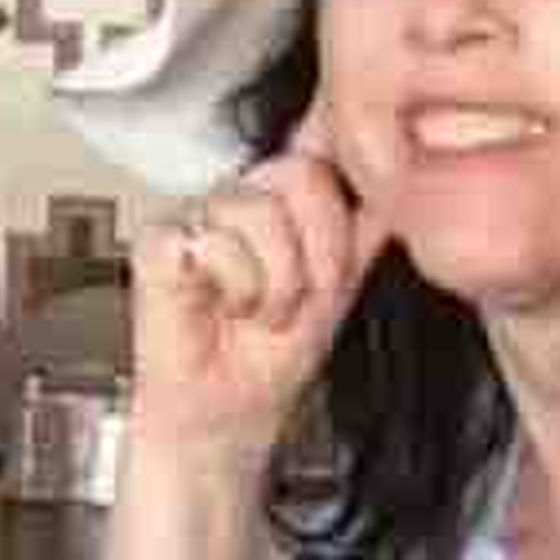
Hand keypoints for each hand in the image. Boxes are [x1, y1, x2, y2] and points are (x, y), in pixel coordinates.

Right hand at [129, 152, 386, 458]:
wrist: (234, 409)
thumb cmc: (275, 350)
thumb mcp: (345, 280)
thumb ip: (369, 224)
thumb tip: (399, 181)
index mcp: (285, 197)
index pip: (323, 150)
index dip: (337, 186)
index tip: (337, 240)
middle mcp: (244, 194)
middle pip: (301, 173)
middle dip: (320, 250)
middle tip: (304, 294)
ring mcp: (199, 212)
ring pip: (259, 209)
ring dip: (278, 280)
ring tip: (263, 307)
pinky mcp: (160, 241)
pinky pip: (213, 241)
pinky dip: (236, 286)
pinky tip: (224, 305)